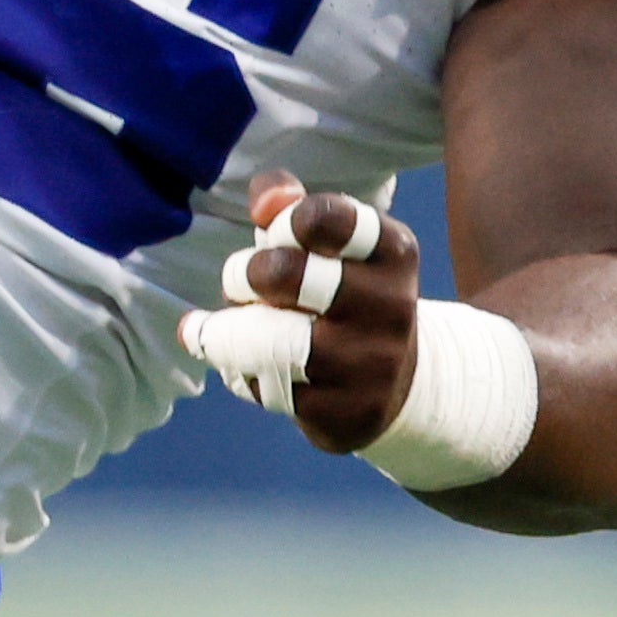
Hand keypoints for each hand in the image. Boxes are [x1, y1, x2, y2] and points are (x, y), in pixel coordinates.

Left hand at [173, 173, 424, 454]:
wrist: (397, 383)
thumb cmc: (341, 293)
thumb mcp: (327, 241)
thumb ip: (287, 204)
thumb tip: (264, 201)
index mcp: (392, 251)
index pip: (325, 218)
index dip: (283, 222)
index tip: (275, 234)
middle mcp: (391, 307)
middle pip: (283, 275)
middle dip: (242, 275)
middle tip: (239, 284)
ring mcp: (372, 365)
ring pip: (272, 342)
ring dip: (231, 333)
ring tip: (219, 331)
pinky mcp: (349, 414)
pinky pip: (272, 391)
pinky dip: (244, 376)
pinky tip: (243, 368)